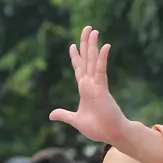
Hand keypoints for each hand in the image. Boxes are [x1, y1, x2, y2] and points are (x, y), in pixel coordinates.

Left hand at [49, 27, 130, 144]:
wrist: (111, 134)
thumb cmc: (97, 128)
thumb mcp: (76, 120)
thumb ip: (64, 115)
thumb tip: (51, 115)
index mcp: (84, 90)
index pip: (79, 69)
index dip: (76, 57)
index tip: (73, 45)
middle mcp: (90, 84)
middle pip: (86, 59)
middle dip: (85, 43)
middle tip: (87, 28)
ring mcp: (96, 84)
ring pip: (93, 60)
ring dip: (93, 45)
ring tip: (93, 30)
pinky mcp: (102, 88)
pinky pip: (101, 70)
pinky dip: (102, 58)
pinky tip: (105, 46)